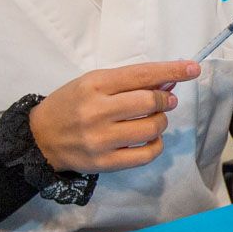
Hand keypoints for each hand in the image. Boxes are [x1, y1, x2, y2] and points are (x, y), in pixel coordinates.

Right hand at [30, 60, 198, 171]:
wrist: (39, 137)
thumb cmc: (70, 105)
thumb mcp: (92, 83)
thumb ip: (128, 82)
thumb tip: (168, 80)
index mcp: (94, 84)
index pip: (142, 74)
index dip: (172, 71)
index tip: (193, 68)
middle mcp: (97, 111)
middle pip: (149, 102)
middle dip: (165, 99)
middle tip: (166, 100)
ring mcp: (101, 139)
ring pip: (151, 129)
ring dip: (161, 122)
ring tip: (153, 120)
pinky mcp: (105, 162)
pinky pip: (145, 155)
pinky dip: (156, 146)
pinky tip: (150, 140)